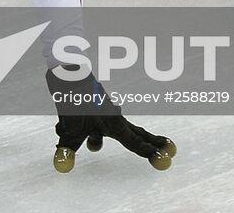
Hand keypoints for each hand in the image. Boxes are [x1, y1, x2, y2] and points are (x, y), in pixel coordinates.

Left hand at [47, 73, 174, 172]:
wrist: (66, 72)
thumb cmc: (71, 99)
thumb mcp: (69, 128)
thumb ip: (68, 146)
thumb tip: (63, 163)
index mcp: (113, 123)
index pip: (135, 143)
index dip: (149, 152)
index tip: (165, 158)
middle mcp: (113, 117)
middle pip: (135, 135)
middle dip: (150, 143)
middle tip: (170, 149)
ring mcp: (105, 112)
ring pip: (104, 134)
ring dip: (91, 140)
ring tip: (72, 133)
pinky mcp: (95, 109)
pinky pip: (89, 127)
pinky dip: (77, 130)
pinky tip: (63, 123)